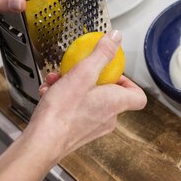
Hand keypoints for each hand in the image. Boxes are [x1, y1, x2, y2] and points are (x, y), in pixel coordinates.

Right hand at [25, 31, 146, 159]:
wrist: (42, 142)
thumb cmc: (63, 112)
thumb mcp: (83, 73)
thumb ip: (102, 54)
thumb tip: (116, 38)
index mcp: (116, 103)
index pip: (138, 96)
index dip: (130, 81)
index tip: (115, 72)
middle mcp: (108, 117)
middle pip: (109, 93)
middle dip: (90, 77)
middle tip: (77, 71)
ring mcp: (93, 126)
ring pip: (88, 99)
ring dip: (72, 85)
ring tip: (56, 80)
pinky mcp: (77, 131)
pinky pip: (75, 109)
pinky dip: (64, 98)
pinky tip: (49, 92)